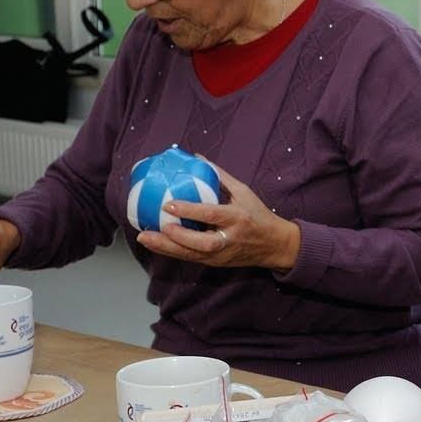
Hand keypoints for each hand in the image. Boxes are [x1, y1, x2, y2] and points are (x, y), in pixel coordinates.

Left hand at [136, 165, 298, 271]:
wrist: (275, 246)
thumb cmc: (258, 215)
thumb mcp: (244, 192)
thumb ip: (220, 177)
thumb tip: (197, 158)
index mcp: (238, 218)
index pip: (212, 214)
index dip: (190, 210)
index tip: (169, 203)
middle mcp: (229, 239)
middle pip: (200, 243)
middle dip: (176, 237)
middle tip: (156, 226)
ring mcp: (222, 254)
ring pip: (192, 255)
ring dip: (166, 247)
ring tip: (145, 238)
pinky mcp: (216, 263)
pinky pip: (190, 258)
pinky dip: (171, 251)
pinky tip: (155, 243)